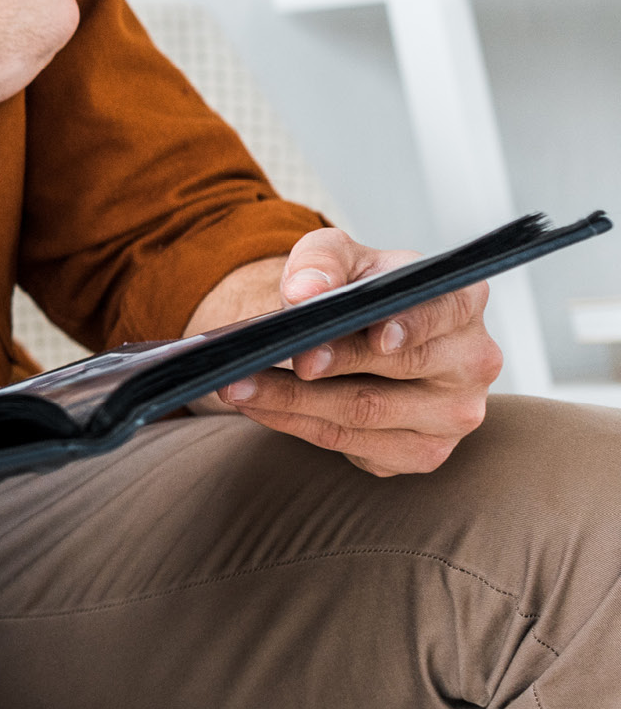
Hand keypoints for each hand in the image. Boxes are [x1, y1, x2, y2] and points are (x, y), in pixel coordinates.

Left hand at [187, 227, 499, 475]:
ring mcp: (453, 415)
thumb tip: (304, 291)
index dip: (407, 326)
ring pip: (366, 413)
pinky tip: (258, 407)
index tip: (374, 338)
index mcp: (462, 302)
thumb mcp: (336, 256)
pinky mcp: (423, 452)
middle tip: (262, 360)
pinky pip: (351, 444)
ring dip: (291, 402)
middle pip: (397, 369)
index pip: (443, 312)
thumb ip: (321, 261)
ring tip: (235, 386)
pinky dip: (296, 424)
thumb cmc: (354, 288)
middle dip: (327, 364)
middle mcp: (472, 361)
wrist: (354, 331)